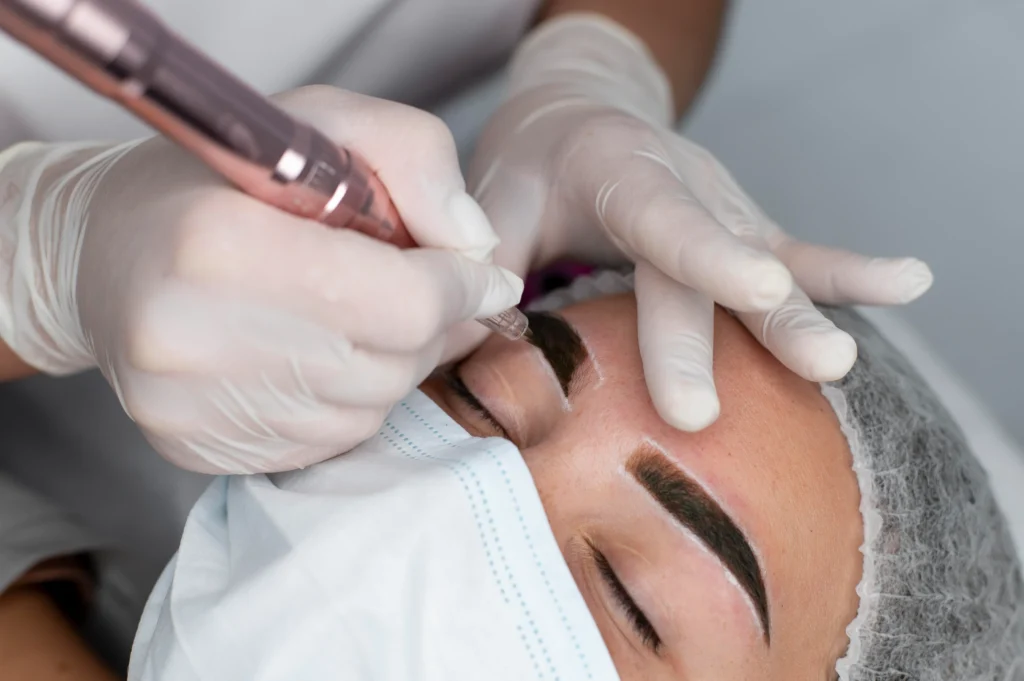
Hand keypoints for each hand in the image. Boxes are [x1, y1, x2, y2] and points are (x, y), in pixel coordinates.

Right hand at [0, 86, 520, 472]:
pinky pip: (326, 442)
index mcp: (221, 243)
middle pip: (390, 363)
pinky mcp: (190, 448)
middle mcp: (191, 338)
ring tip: (351, 313)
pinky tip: (316, 353)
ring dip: (387, 363)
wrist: (103, 248)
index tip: (479, 275)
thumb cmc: (222, 179)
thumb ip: (415, 159)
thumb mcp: (322, 122)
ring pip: (366, 411)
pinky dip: (346, 399)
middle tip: (413, 286)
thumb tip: (477, 247)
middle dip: (426, 325)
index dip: (460, 288)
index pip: (402, 302)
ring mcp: (185, 407)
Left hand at [468, 15, 931, 430]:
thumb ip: (484, 252)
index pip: (667, 218)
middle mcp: (685, 185)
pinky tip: (908, 281)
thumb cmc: (532, 168)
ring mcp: (723, 210)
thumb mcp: (493, 196)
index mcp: (620, 171)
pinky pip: (801, 256)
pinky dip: (850, 276)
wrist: (578, 120)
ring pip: (774, 265)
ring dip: (807, 315)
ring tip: (844, 359)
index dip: (712, 255)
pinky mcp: (743, 234)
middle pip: (725, 262)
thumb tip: (476, 320)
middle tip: (809, 371)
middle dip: (761, 319)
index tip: (758, 286)